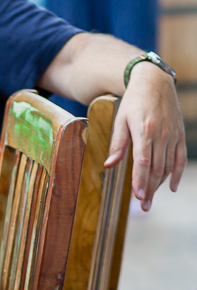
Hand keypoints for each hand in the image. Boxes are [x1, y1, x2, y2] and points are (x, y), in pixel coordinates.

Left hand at [106, 63, 186, 210]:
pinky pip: (180, 159)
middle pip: (156, 168)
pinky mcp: (180, 135)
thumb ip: (117, 144)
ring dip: (160, 185)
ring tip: (150, 199)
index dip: (140, 180)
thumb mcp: (120, 120)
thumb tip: (109, 165)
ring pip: (168, 166)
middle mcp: (161, 135)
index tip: (137, 196)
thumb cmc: (133, 102)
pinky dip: (177, 174)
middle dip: (149, 188)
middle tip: (143, 206)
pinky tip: (172, 187)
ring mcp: (173, 136)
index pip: (143, 162)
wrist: (155, 83)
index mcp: (144, 131)